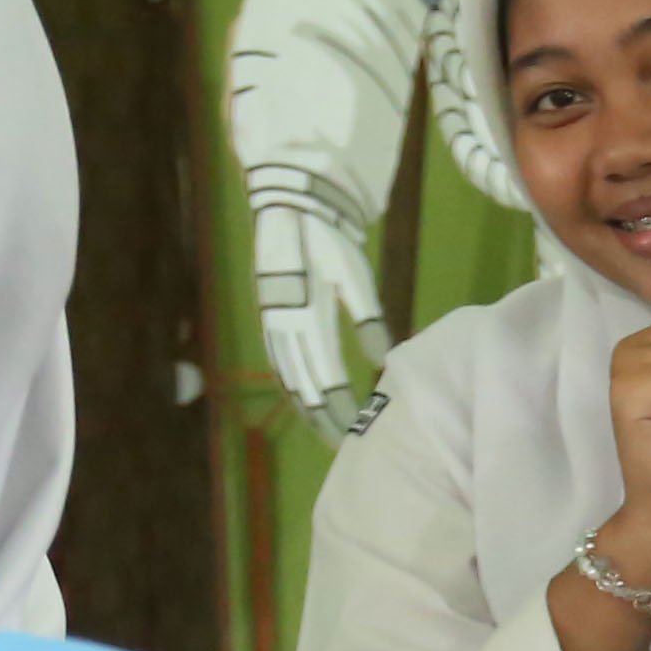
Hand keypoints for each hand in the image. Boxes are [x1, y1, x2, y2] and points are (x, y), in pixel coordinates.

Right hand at [251, 190, 384, 418]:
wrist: (291, 207)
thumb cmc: (329, 239)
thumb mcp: (354, 275)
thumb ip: (365, 318)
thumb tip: (380, 359)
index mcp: (308, 319)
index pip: (325, 377)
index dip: (340, 406)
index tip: (357, 427)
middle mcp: (284, 328)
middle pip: (304, 385)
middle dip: (324, 416)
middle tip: (344, 443)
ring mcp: (272, 324)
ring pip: (288, 378)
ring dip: (305, 406)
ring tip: (323, 431)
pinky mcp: (269, 317)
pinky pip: (278, 362)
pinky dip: (291, 386)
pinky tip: (301, 400)